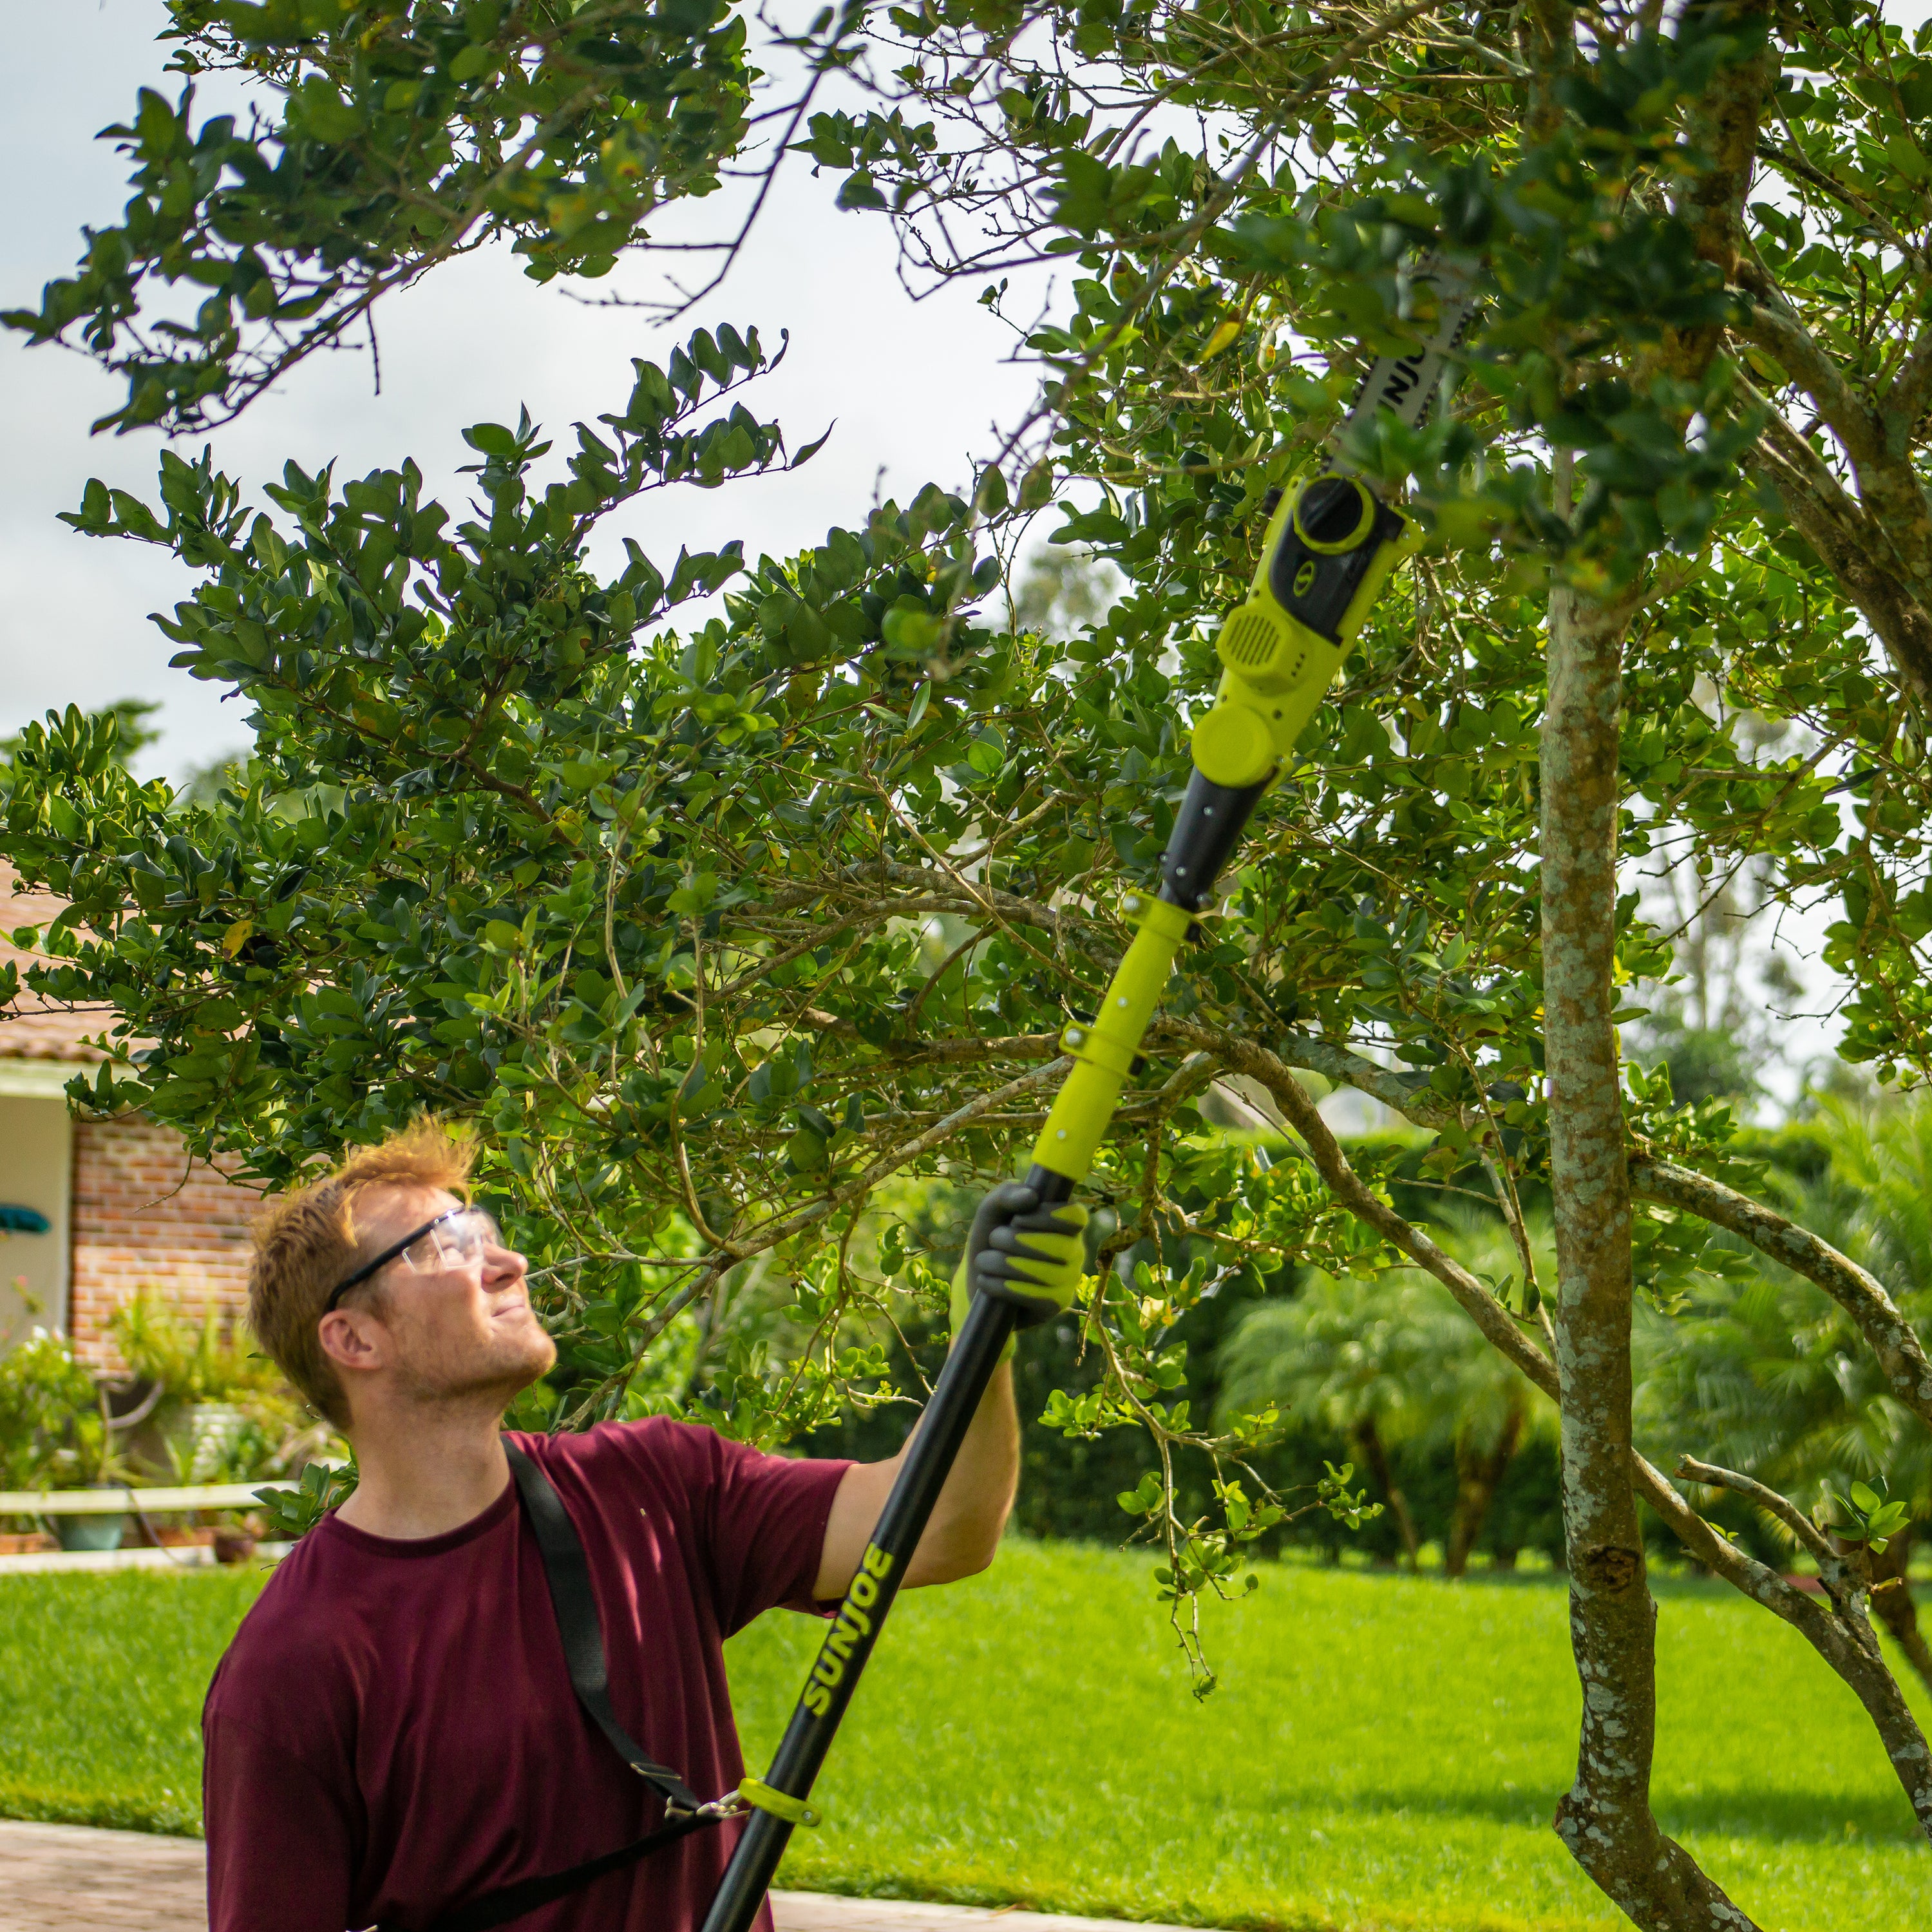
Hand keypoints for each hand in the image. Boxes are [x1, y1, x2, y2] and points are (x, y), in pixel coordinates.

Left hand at [949, 1181, 1089, 1354]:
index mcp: (1065, 1224)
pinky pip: (1036, 1297)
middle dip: (1015, 1240)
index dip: (1048, 1216)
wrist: (980, 1281)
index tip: (1017, 1219)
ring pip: (1045, 1272)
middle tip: (994, 1239)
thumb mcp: (992, 1212)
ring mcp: (1068, 1280)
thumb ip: (1006, 1195)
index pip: (1076, 1216)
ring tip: (983, 1261)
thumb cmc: (992, 1239)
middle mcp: (1074, 1251)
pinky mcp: (1056, 1305)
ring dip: (1003, 1264)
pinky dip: (1003, 1288)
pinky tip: (986, 1282)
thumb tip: (1031, 1197)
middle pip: (1060, 1245)